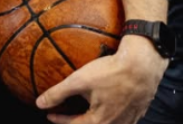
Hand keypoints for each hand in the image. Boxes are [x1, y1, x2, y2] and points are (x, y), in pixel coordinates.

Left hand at [36, 35, 167, 123]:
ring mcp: (130, 119)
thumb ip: (58, 93)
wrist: (143, 65)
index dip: (59, 120)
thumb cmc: (111, 72)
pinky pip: (123, 119)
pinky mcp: (139, 111)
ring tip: (86, 112)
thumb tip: (39, 103)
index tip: (49, 114)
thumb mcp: (79, 81)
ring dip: (94, 120)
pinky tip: (108, 107)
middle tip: (65, 116)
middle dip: (77, 122)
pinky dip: (110, 116)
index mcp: (100, 121)